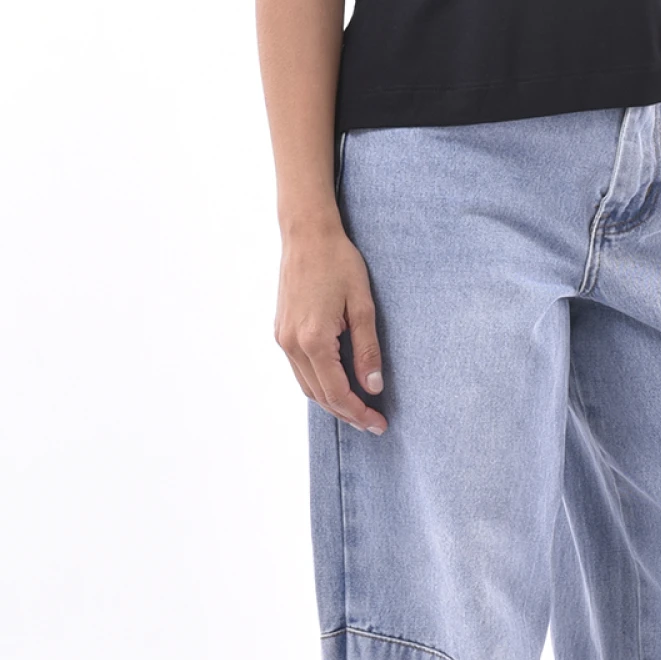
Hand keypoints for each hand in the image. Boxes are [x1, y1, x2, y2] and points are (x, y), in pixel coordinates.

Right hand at [274, 224, 387, 434]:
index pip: (337, 393)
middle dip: (347, 413)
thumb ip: (367, 349)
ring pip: (307, 385)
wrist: (307, 235)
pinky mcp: (281, 331)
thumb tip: (373, 386)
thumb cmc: (339, 263)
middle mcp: (291, 344)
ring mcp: (282, 338)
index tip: (380, 424)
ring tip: (358, 410)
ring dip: (331, 402)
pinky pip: (299, 369)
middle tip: (373, 423)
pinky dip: (318, 383)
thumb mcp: (362, 305)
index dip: (359, 412)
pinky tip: (337, 384)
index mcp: (313, 340)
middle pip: (319, 395)